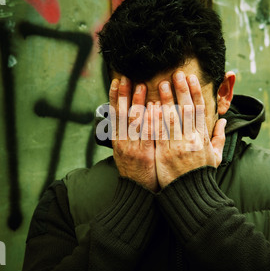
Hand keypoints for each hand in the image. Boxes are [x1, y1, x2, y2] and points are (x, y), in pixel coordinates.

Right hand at [109, 76, 158, 191]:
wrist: (136, 193)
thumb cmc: (134, 171)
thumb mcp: (124, 153)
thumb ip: (127, 135)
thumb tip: (130, 117)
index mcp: (117, 139)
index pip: (114, 114)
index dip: (115, 96)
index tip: (116, 81)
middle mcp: (122, 141)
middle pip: (122, 113)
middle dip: (124, 94)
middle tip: (126, 77)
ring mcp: (133, 148)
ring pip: (133, 121)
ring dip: (137, 102)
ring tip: (142, 86)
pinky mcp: (145, 154)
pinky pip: (148, 134)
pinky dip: (150, 120)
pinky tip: (154, 107)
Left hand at [154, 71, 226, 187]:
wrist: (190, 194)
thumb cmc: (201, 175)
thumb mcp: (215, 157)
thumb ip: (219, 138)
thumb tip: (223, 121)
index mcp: (203, 137)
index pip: (200, 110)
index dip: (195, 92)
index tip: (191, 78)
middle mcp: (192, 139)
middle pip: (186, 109)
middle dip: (181, 90)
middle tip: (175, 74)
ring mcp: (178, 146)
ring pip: (172, 118)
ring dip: (166, 99)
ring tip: (161, 84)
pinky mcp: (165, 153)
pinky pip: (160, 132)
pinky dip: (155, 118)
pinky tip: (151, 106)